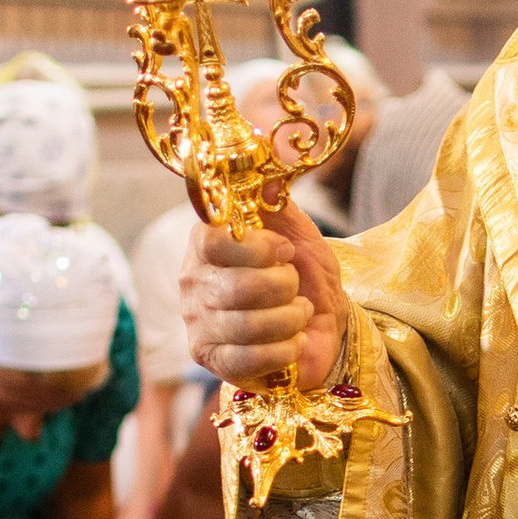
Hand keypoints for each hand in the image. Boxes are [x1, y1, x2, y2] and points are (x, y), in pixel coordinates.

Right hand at [180, 199, 345, 393]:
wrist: (324, 323)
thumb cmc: (303, 273)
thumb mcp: (295, 229)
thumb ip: (274, 198)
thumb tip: (265, 158)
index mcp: (206, 243)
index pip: (215, 243)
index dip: (258, 248)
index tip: (286, 251)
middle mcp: (193, 283)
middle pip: (237, 287)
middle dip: (283, 286)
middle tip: (294, 286)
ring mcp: (199, 325)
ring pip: (247, 325)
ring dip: (289, 318)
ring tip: (299, 312)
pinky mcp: (213, 360)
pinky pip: (248, 360)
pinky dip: (283, 350)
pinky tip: (294, 341)